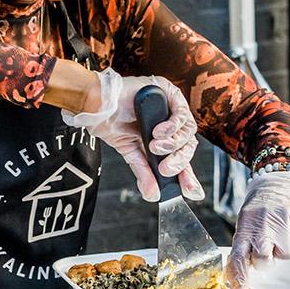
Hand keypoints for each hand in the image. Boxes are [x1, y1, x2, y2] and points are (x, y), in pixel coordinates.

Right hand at [62, 68, 202, 201]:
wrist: (97, 105)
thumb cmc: (113, 123)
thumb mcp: (131, 154)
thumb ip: (145, 173)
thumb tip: (152, 195)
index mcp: (164, 139)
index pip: (182, 158)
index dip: (189, 176)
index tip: (192, 192)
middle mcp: (171, 124)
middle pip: (188, 146)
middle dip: (180, 161)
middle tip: (165, 169)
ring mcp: (172, 109)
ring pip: (188, 130)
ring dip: (173, 143)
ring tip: (154, 147)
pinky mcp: (170, 94)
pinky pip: (182, 113)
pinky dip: (172, 126)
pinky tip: (158, 132)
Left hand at [226, 171, 289, 288]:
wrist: (279, 182)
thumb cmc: (259, 209)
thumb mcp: (245, 224)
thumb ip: (243, 248)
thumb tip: (236, 278)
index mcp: (245, 227)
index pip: (238, 257)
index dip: (239, 278)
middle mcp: (263, 225)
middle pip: (265, 261)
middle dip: (266, 261)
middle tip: (267, 248)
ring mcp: (284, 222)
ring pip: (286, 256)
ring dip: (283, 250)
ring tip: (279, 233)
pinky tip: (289, 228)